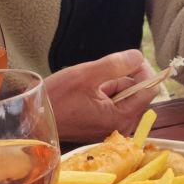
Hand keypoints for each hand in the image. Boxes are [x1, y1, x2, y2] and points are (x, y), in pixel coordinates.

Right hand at [44, 49, 159, 141]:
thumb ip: (116, 65)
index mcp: (121, 118)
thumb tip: (139, 56)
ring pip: (124, 96)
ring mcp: (113, 128)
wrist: (32, 119)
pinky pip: (114, 103)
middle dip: (120, 80)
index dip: (143, 70)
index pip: (150, 89)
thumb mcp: (86, 75)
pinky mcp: (104, 126)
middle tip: (95, 81)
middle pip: (137, 92)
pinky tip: (85, 97)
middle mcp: (122, 127)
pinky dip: (104, 94)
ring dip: (110, 86)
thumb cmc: (56, 99)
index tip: (128, 59)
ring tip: (86, 91)